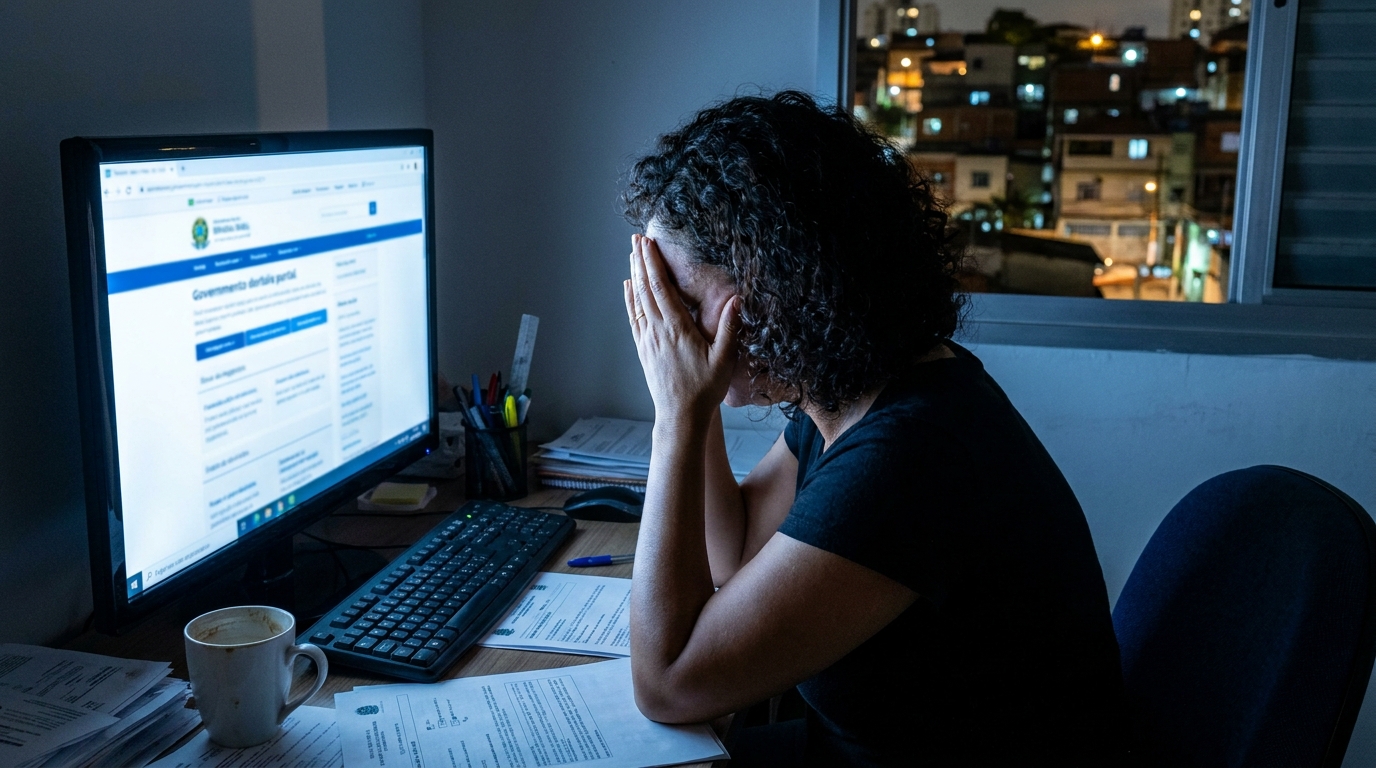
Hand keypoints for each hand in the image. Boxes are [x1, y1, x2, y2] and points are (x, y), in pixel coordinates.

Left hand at [624, 234, 739, 427]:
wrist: (680, 416)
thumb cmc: (705, 390)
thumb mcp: (724, 359)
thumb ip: (730, 328)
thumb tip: (736, 299)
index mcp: (677, 329)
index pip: (661, 288)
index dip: (654, 263)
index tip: (648, 243)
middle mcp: (658, 331)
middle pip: (645, 288)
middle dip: (640, 261)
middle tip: (636, 238)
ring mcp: (648, 340)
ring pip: (637, 300)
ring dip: (634, 275)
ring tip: (632, 254)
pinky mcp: (644, 349)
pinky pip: (634, 317)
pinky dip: (630, 299)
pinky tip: (629, 287)